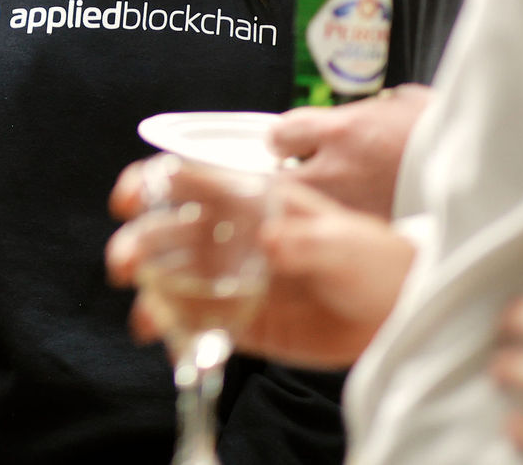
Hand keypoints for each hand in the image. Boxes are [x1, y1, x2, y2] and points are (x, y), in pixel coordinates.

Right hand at [108, 165, 412, 368]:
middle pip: (170, 234)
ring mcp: (234, 281)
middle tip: (123, 265)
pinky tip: (169, 339)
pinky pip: (200, 325)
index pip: (188, 181)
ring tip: (144, 318)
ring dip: (151, 294)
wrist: (399, 313)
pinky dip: (178, 332)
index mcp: (250, 202)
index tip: (128, 199)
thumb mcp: (342, 242)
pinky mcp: (244, 323)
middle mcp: (233, 238)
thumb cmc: (375, 260)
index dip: (150, 183)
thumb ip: (303, 241)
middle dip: (139, 244)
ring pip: (177, 282)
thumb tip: (266, 241)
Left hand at [270, 85, 432, 215]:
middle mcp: (336, 170)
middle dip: (289, 177)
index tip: (293, 142)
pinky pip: (341, 227)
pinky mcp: (371, 231)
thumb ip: (372, 110)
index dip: (285, 139)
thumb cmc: (446, 130)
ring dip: (314, 203)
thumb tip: (368, 113)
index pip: (278, 136)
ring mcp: (351, 206)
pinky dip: (345, 222)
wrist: (482, 169)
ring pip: (307, 210)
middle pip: (280, 181)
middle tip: (305, 174)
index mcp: (341, 131)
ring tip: (335, 197)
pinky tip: (362, 215)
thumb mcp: (403, 103)